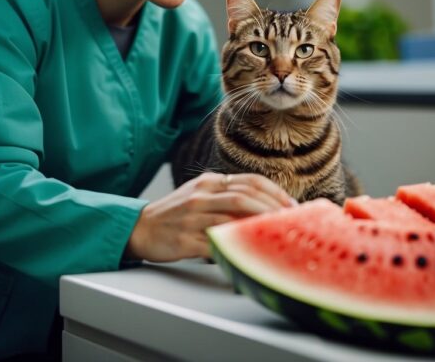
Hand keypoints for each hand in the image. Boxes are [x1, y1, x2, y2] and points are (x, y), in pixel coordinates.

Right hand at [126, 172, 295, 261]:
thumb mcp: (201, 194)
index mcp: (209, 181)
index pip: (249, 181)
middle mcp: (202, 195)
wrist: (141, 227)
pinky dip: (235, 247)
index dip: (274, 192)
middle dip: (273, 209)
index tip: (292, 205)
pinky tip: (251, 253)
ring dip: (259, 227)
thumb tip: (264, 207)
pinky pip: (216, 243)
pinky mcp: (186, 239)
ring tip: (278, 236)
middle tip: (292, 221)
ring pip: (232, 218)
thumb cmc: (177, 212)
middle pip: (244, 197)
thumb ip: (227, 196)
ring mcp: (193, 216)